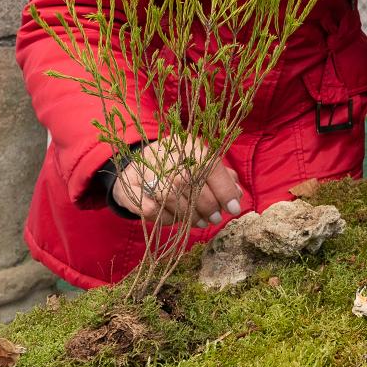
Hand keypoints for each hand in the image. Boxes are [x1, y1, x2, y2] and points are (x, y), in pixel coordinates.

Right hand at [110, 135, 241, 228]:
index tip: (233, 208)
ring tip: (201, 222)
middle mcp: (165, 153)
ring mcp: (144, 169)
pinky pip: (151, 208)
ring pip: (171, 195)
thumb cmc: (178, 168)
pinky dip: (167, 218)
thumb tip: (238, 194)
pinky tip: (176, 219)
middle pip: (190, 181)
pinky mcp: (129, 187)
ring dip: (189, 214)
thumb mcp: (202, 167)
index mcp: (187, 144)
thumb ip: (222, 178)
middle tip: (215, 218)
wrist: (136, 169)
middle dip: (207, 205)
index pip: (209, 165)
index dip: (224, 189)